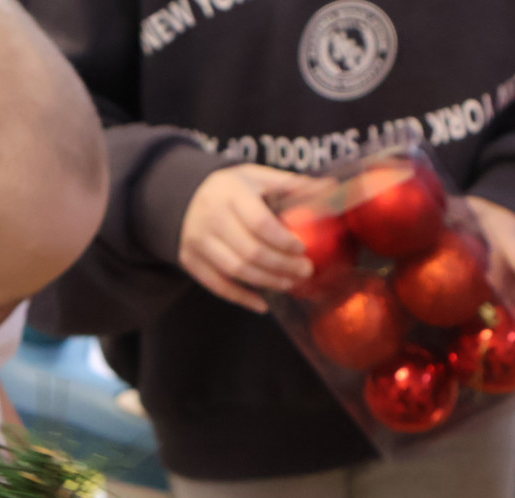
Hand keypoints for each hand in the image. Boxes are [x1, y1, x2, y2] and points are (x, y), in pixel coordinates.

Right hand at [179, 164, 322, 312]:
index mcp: (231, 194)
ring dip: (267, 282)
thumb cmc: (230, 189)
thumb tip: (331, 189)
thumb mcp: (256, 177)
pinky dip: (241, 298)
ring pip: (235, 270)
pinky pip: (217, 285)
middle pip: (250, 251)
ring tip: (289, 283)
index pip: (260, 223)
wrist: (183, 196)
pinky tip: (262, 304)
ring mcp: (197, 241)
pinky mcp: (190, 259)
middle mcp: (211, 218)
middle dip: (282, 266)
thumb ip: (290, 185)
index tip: (303, 249)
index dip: (284, 240)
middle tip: (305, 271)